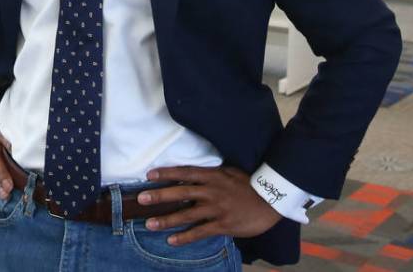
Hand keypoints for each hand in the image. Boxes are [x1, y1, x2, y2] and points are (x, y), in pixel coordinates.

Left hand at [137, 166, 282, 245]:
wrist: (271, 201)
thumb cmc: (250, 185)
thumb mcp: (230, 173)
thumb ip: (212, 174)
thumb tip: (192, 174)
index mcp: (213, 176)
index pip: (185, 173)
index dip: (167, 173)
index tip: (149, 175)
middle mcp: (212, 191)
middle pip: (181, 192)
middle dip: (160, 195)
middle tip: (141, 198)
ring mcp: (217, 208)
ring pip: (187, 214)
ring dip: (167, 219)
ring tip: (149, 224)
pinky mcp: (223, 224)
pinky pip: (200, 231)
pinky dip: (185, 236)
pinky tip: (171, 240)